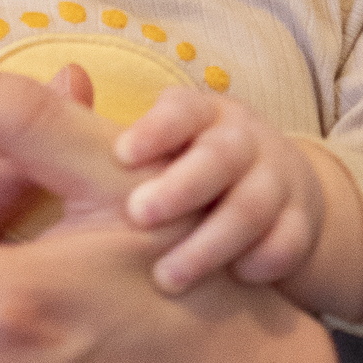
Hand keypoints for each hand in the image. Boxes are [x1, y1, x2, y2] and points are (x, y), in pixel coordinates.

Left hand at [113, 84, 362, 315]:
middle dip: (181, 186)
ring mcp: (275, 181)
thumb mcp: (150, 151)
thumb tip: (63, 81)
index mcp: (199, 118)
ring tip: (167, 276)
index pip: (183, 110)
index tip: (121, 153)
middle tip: (138, 215)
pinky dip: (264, 260)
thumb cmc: (185, 177)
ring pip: (252, 204)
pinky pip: (290, 240)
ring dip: (211, 241)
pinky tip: (235, 281)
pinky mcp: (300, 223)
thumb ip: (100, 135)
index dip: (157, 129)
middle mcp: (241, 142)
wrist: (276, 203)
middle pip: (220, 156)